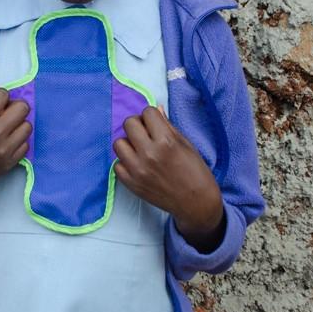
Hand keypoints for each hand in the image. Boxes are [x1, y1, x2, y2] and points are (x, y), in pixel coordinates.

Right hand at [0, 88, 30, 231]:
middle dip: (13, 107)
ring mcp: (4, 150)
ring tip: (5, 130)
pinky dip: (17, 142)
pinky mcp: (9, 163)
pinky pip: (25, 145)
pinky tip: (6, 143)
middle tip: (4, 114)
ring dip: (18, 125)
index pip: (3, 95)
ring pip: (27, 126)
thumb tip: (0, 101)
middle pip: (22, 108)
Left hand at [112, 105, 225, 251]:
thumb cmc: (195, 172)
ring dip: (129, 143)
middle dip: (138, 125)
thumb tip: (156, 109)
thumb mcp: (186, 144)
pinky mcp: (131, 183)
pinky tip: (138, 165)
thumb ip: (168, 126)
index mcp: (166, 141)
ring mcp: (137, 169)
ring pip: (118, 142)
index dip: (152, 117)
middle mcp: (149, 153)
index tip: (156, 125)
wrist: (196, 203)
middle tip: (147, 135)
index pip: (147, 112)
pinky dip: (125, 163)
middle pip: (129, 123)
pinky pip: (116, 164)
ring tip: (140, 150)